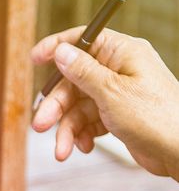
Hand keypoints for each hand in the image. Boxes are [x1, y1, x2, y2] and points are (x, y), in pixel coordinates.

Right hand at [32, 27, 178, 180]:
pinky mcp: (119, 115)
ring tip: (63, 150)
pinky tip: (83, 147)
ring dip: (67, 128)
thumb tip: (61, 51)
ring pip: (79, 105)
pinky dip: (83, 134)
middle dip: (57, 106)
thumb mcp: (112, 92)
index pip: (83, 39)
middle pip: (74, 80)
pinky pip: (90, 120)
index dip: (57, 48)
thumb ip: (83, 71)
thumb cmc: (156, 117)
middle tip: (40, 125)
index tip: (34, 59)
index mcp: (122, 53)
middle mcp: (120, 70)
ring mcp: (119, 93)